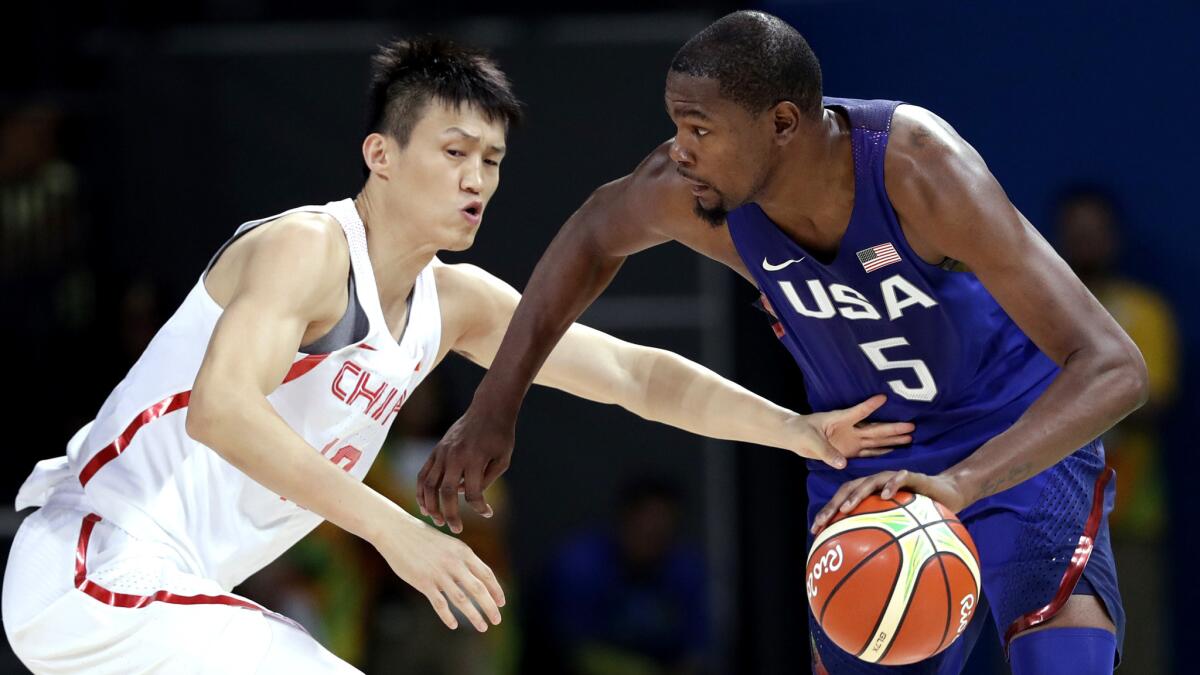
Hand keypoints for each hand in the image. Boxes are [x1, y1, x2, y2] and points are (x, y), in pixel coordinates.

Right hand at [379, 514, 505, 631]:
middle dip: (490, 607)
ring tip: (482, 627)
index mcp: (463, 551)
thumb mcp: (448, 545)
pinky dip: (447, 616)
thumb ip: (461, 560)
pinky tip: (453, 626)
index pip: (486, 574)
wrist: (396, 531)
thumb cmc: (422, 538)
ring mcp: (438, 573)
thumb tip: (472, 579)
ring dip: (474, 615)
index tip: (502, 603)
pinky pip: (439, 603)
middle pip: (478, 589)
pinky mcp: (423, 582)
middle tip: (497, 620)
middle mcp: (454, 562)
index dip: (496, 590)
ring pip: (462, 599)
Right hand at [418, 408, 513, 533]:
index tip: (488, 513)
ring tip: (438, 521)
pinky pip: (423, 474)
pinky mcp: (436, 451)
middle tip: (456, 529)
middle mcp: (455, 456)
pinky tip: (425, 506)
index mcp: (475, 458)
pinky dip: (421, 492)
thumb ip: (486, 480)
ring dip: (430, 506)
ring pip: (429, 485)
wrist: (488, 409)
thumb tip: (468, 497)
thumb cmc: (500, 436)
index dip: (480, 507)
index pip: (473, 493)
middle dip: (450, 514)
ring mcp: (442, 453)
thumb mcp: (502, 459)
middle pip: (446, 492)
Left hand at [794, 395, 914, 468]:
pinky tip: (894, 451)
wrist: (793, 436)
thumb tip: (843, 464)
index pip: (858, 411)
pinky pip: (868, 453)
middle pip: (874, 429)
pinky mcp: (849, 451)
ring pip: (875, 440)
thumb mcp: (810, 440)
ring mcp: (851, 440)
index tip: (884, 397)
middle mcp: (849, 429)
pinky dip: (881, 453)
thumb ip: (826, 452)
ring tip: (910, 438)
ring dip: (892, 440)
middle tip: (912, 426)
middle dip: (893, 428)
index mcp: (840, 419)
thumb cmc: (799, 431)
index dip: (870, 405)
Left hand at [811, 469, 967, 534]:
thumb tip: (872, 571)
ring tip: (847, 508)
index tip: (815, 531)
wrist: (950, 493)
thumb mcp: (904, 529)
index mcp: (872, 496)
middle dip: (833, 505)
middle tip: (823, 521)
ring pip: (870, 481)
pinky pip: (901, 478)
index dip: (828, 513)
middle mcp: (879, 485)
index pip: (843, 500)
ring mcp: (894, 478)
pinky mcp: (913, 476)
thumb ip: (887, 542)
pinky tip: (885, 496)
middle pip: (849, 489)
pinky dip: (891, 485)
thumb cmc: (924, 515)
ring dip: (857, 494)